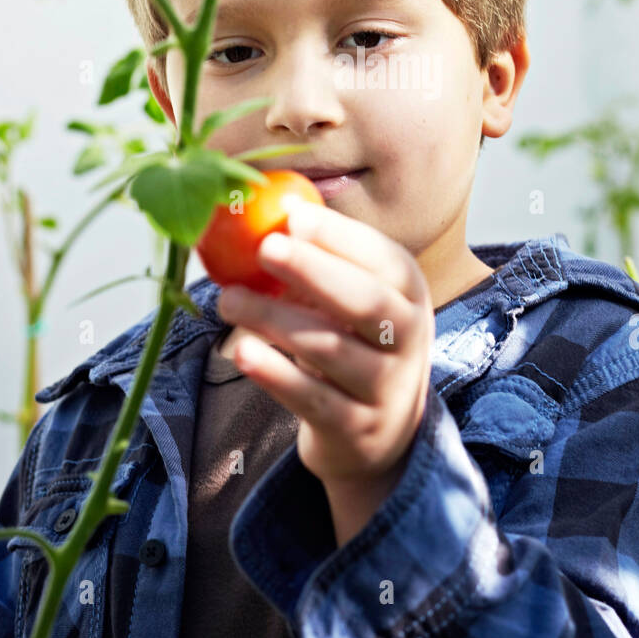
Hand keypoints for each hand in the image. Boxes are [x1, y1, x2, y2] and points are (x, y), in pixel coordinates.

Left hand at [215, 200, 434, 495]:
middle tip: (265, 246)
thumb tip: (269, 205)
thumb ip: (324, 258)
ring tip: (229, 300)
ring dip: (276, 320)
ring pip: (331, 349)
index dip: (338, 235)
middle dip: (314, 270)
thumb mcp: (354, 297)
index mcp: (409, 290)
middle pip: (365, 301)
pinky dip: (276, 374)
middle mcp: (409, 335)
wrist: (380, 433)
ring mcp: (386, 386)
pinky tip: (242, 352)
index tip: (291, 213)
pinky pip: (313, 398)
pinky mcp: (357, 429)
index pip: (381, 257)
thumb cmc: (353, 341)